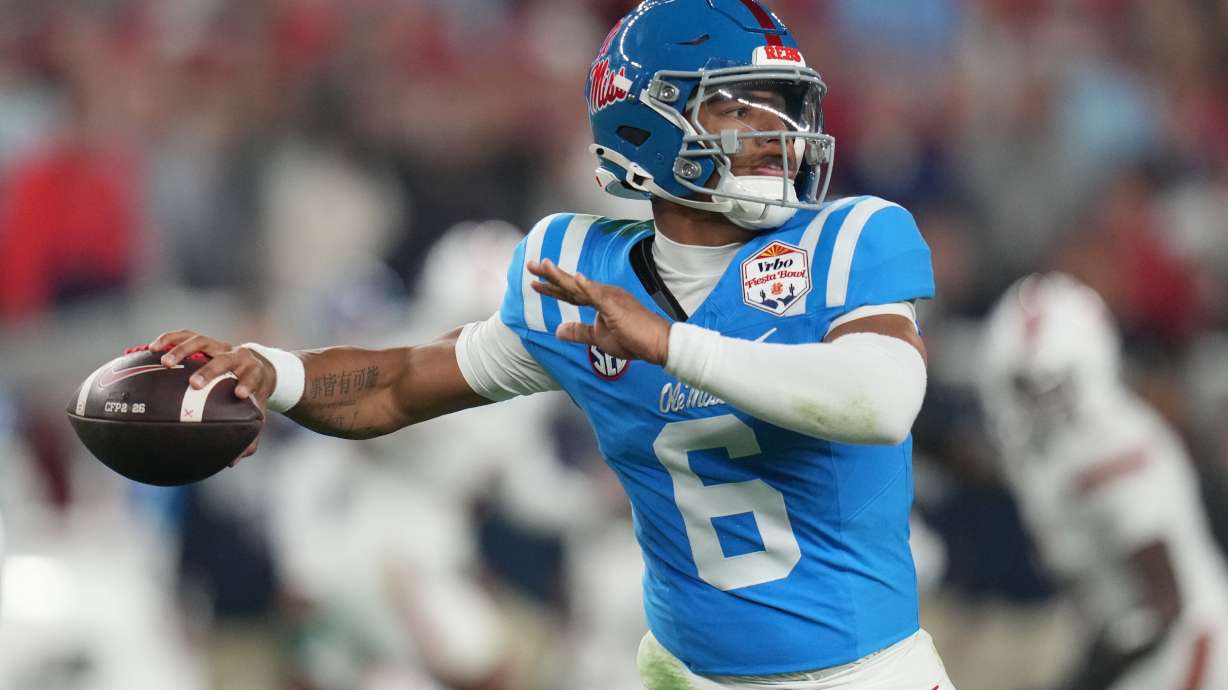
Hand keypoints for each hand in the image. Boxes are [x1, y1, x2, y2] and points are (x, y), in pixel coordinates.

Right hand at [149, 329, 274, 461]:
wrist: (257, 367)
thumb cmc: (253, 395)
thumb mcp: (256, 413)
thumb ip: (249, 437)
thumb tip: (232, 462)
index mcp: (253, 373)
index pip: (253, 377)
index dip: (247, 383)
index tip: (239, 394)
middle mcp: (236, 356)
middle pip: (224, 359)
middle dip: (210, 370)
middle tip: (194, 384)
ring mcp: (219, 346)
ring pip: (201, 341)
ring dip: (182, 349)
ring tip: (162, 362)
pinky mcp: (204, 341)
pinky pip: (184, 336)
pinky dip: (167, 340)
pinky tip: (148, 350)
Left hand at [527, 259, 671, 364]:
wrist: (658, 345)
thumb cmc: (633, 340)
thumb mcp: (598, 338)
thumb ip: (579, 332)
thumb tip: (557, 330)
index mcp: (600, 300)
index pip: (571, 292)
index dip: (552, 287)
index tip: (534, 282)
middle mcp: (604, 294)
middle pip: (571, 283)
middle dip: (550, 274)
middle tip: (530, 264)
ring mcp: (611, 298)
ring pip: (580, 286)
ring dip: (562, 276)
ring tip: (544, 266)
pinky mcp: (617, 306)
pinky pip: (599, 296)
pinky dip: (586, 286)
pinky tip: (575, 279)